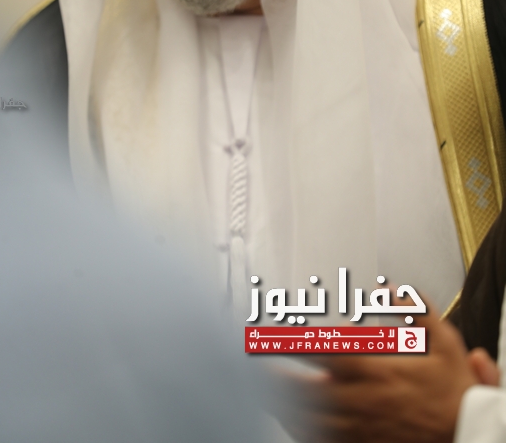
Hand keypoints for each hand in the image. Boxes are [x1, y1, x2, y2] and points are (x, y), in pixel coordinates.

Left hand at [267, 301, 487, 442]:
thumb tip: (392, 289)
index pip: (326, 351)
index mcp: (374, 368)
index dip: (295, 342)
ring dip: (283, 406)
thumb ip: (416, 310)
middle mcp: (361, 398)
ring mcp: (359, 425)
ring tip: (261, 393)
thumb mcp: (443, 340)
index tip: (272, 333)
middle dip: (276, 379)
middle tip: (251, 368)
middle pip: (306, 389)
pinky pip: (325, 440)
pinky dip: (304, 431)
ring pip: (309, 418)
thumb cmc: (451, 390)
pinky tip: (291, 422)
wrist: (465, 432)